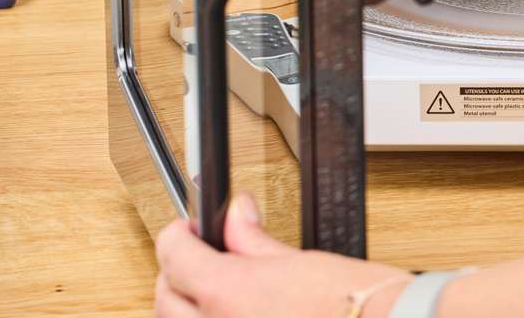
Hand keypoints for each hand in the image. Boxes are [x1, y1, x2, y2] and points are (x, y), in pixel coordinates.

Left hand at [155, 194, 412, 316]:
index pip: (174, 256)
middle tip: (203, 255)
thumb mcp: (300, 260)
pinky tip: (237, 316)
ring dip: (189, 309)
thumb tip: (236, 215)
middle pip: (165, 299)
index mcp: (227, 293)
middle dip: (177, 273)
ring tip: (219, 292)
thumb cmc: (357, 304)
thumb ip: (253, 239)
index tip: (188, 230)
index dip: (178, 236)